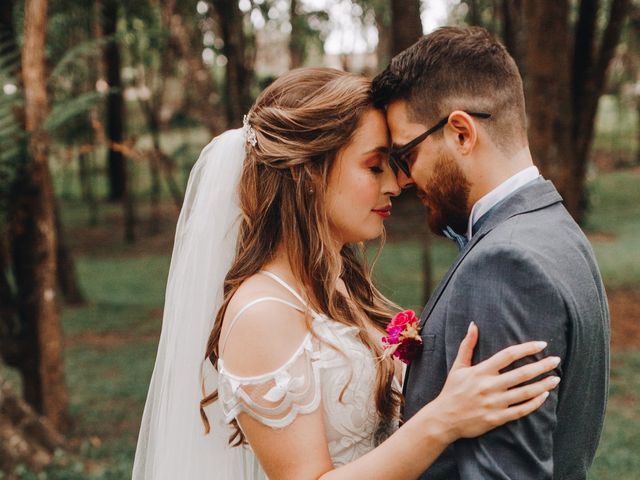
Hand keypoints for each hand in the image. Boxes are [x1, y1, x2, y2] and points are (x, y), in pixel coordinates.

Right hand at [429, 322, 559, 441]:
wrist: (444, 419)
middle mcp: (489, 386)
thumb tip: (473, 325)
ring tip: (555, 378)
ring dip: (543, 385)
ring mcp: (495, 403)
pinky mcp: (497, 418)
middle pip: (521, 373)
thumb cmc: (452, 390)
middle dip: (542, 366)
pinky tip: (544, 396)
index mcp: (481, 371)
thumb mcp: (458, 366)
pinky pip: (521, 410)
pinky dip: (534, 403)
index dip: (526, 348)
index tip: (542, 344)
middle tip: (556, 360)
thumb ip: (467, 345)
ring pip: (525, 392)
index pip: (508, 355)